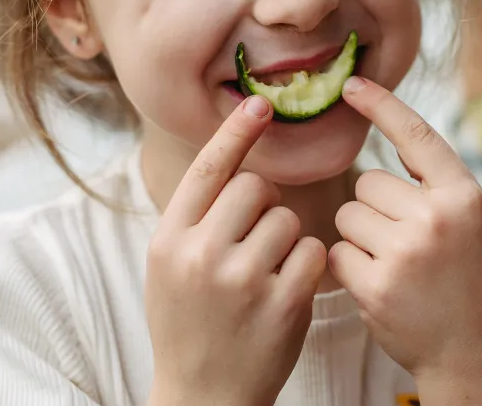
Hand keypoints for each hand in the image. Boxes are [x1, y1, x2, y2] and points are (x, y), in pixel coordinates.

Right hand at [145, 96, 327, 405]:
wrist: (203, 398)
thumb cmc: (190, 324)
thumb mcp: (169, 268)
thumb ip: (195, 219)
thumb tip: (233, 158)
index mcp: (169, 241)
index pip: (206, 171)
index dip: (235, 133)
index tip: (259, 104)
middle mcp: (201, 255)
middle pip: (256, 188)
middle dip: (263, 207)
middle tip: (253, 242)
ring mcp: (243, 281)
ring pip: (288, 219)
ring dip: (286, 240)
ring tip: (265, 276)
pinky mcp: (283, 304)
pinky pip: (313, 252)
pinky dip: (308, 266)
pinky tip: (287, 291)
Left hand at [328, 77, 481, 402]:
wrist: (476, 352)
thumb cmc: (472, 282)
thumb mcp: (472, 222)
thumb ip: (437, 184)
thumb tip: (391, 135)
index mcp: (465, 195)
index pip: (416, 134)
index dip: (382, 104)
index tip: (352, 85)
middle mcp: (437, 217)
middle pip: (367, 183)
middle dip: (375, 210)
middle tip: (407, 246)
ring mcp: (406, 252)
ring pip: (348, 216)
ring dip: (360, 238)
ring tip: (397, 267)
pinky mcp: (377, 285)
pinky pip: (337, 253)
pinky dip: (349, 268)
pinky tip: (381, 288)